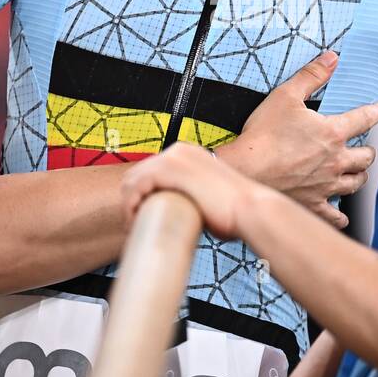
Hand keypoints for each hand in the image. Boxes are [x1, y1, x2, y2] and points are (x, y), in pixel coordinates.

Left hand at [120, 142, 264, 240]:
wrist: (249, 209)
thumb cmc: (235, 212)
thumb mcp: (210, 197)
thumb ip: (193, 199)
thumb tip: (181, 215)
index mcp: (188, 155)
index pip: (151, 171)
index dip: (141, 195)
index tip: (143, 216)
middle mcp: (179, 150)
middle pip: (138, 173)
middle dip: (132, 199)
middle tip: (137, 223)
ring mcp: (173, 157)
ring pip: (132, 179)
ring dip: (129, 204)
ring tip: (136, 225)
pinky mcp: (169, 169)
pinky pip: (136, 185)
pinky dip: (130, 203)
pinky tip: (135, 219)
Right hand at [216, 51, 377, 226]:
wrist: (245, 171)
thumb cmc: (263, 135)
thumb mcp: (286, 95)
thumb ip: (312, 75)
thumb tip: (331, 58)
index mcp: (332, 133)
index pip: (364, 119)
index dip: (376, 113)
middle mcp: (335, 160)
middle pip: (366, 157)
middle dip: (369, 150)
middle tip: (366, 147)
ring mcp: (326, 185)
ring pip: (356, 182)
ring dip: (359, 176)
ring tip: (356, 172)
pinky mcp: (314, 203)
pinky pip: (336, 214)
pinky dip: (341, 214)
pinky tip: (341, 213)